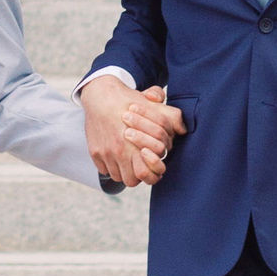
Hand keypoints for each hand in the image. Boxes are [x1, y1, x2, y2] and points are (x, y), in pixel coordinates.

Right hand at [82, 75, 176, 189]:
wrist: (101, 94)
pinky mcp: (94, 152)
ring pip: (118, 176)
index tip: (152, 163)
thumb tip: (182, 129)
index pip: (148, 174)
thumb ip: (171, 117)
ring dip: (123, 171)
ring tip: (128, 160)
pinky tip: (115, 155)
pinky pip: (104, 170)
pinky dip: (110, 166)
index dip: (152, 171)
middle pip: (132, 181)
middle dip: (138, 175)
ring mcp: (106, 153)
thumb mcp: (153, 105)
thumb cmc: (129, 101)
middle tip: (140, 164)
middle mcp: (120, 152)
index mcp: (138, 144)